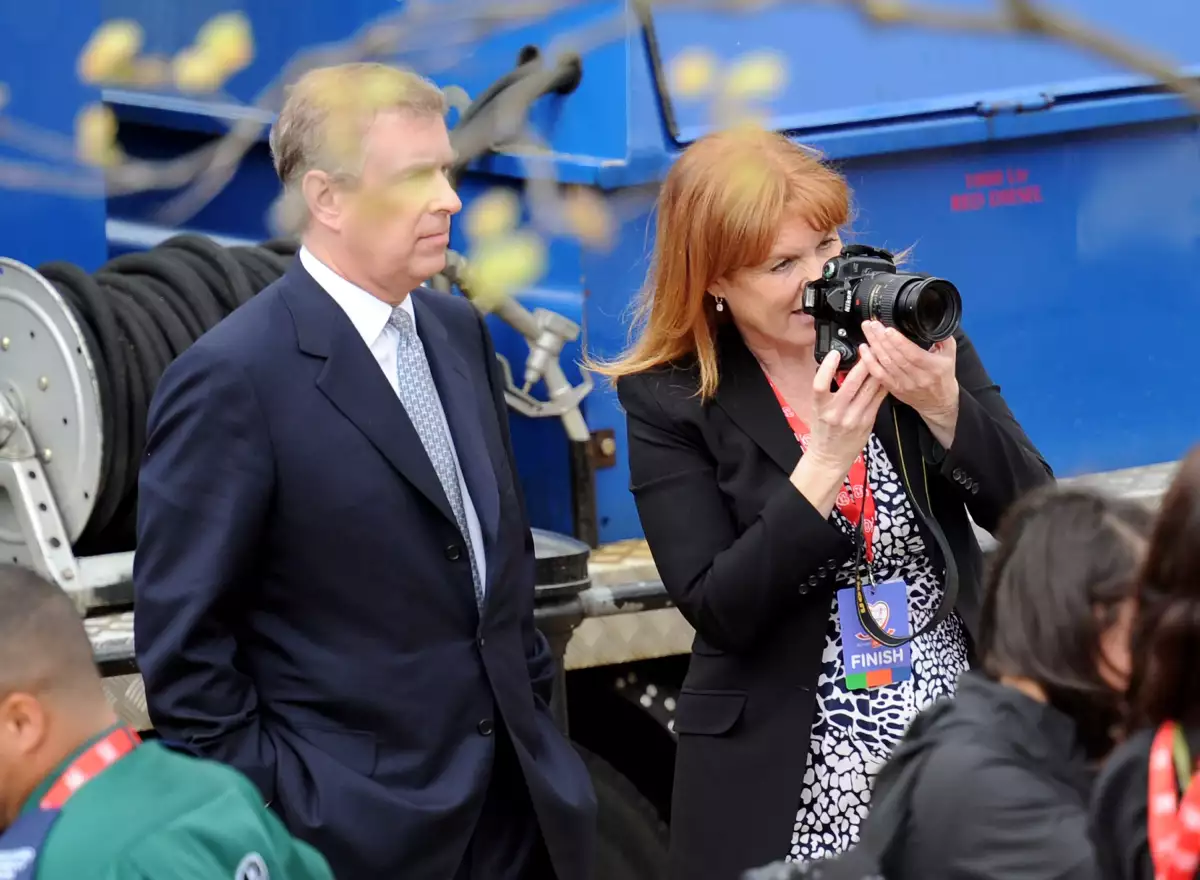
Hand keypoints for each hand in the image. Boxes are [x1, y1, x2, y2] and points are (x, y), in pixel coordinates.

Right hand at [788, 350, 887, 517]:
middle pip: (852, 382)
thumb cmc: (824, 431)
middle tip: (868, 346)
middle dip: (862, 362)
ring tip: (881, 355)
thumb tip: (839, 368)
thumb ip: (828, 391)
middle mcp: (837, 412)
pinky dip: (883, 385)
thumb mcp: (818, 409)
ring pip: (869, 388)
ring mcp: (854, 417)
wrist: (830, 457)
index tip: (834, 353)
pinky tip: (886, 375)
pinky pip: (878, 399)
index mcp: (821, 407)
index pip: (820, 384)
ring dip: (876, 370)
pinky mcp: (868, 422)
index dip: (827, 367)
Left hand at [859, 321, 959, 447]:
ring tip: (868, 331)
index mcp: (933, 367)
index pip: (913, 354)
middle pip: (895, 356)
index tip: (888, 330)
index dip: (899, 342)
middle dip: (882, 338)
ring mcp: (904, 384)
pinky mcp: (894, 389)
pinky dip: (869, 361)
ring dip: (874, 345)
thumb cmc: (943, 377)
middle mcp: (918, 377)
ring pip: (885, 363)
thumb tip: (933, 321)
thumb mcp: (950, 356)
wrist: (938, 403)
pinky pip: (879, 374)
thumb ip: (943, 338)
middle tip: (873, 324)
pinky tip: (864, 349)